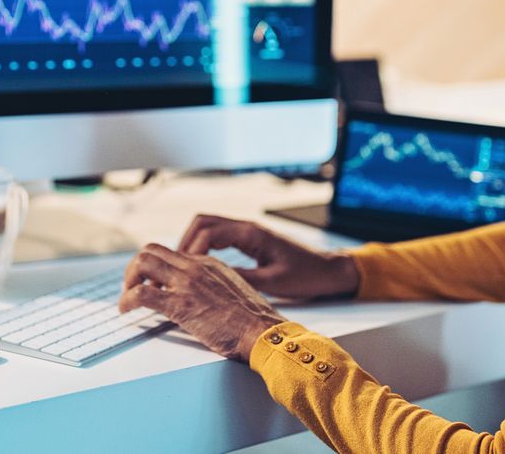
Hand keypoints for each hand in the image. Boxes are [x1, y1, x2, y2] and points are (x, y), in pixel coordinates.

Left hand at [119, 243, 285, 361]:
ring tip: (127, 298)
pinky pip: (141, 295)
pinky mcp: (180, 304)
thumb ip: (213, 285)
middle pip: (151, 250)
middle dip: (135, 268)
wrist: (263, 331)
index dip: (154, 269)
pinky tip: (125, 310)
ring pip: (142, 263)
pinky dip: (126, 300)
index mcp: (208, 263)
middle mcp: (195, 267)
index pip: (170, 253)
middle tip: (132, 287)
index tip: (150, 284)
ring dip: (129, 280)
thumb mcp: (232, 290)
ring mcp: (187, 283)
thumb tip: (199, 294)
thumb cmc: (252, 320)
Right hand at [178, 214, 359, 301]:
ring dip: (193, 243)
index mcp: (251, 233)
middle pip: (202, 222)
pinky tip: (202, 266)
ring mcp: (248, 232)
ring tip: (184, 267)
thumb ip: (241, 278)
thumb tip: (210, 281)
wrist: (329, 270)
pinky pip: (220, 237)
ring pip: (209, 227)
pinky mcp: (251, 240)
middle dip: (184, 242)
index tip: (182, 269)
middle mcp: (247, 227)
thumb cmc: (307, 275)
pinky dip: (205, 247)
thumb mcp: (273, 282)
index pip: (207, 231)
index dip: (189, 249)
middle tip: (175, 266)